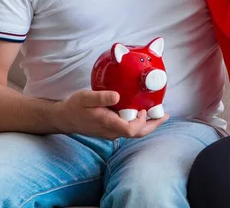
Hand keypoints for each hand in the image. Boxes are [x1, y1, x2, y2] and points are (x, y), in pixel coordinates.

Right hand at [52, 89, 167, 138]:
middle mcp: (112, 131)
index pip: (131, 130)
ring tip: (158, 112)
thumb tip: (117, 96)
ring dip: (147, 123)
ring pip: (134, 132)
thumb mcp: (85, 98)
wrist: (64, 118)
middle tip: (165, 115)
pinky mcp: (111, 129)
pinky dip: (138, 121)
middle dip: (153, 125)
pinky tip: (141, 111)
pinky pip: (128, 128)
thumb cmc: (74, 107)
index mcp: (108, 124)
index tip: (143, 109)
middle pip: (137, 134)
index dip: (141, 121)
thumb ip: (101, 97)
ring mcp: (112, 132)